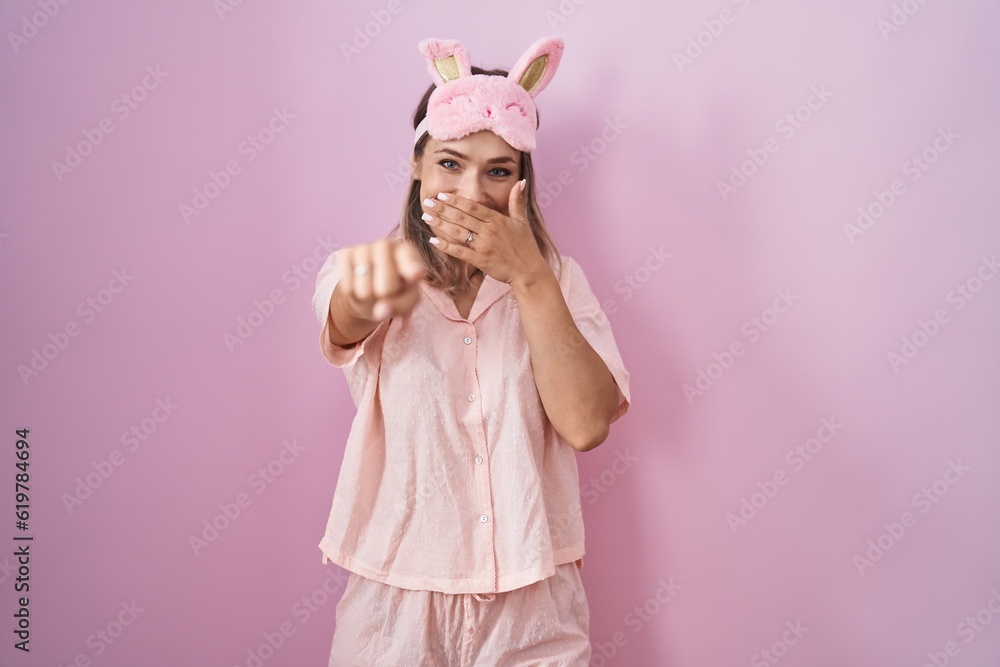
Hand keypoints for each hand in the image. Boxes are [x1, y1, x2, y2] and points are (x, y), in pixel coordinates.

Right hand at [335, 238, 425, 321]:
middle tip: (387, 294)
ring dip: (367, 294)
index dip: (411, 266)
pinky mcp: (346, 253)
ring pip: (364, 276)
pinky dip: (351, 290)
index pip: (408, 257)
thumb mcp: (407, 302)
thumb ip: (401, 306)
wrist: (371, 293)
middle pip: (386, 270)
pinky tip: (357, 288)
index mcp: (407, 252)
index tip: (414, 275)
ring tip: (372, 292)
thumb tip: (382, 310)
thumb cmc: (395, 294)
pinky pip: (347, 278)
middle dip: (387, 290)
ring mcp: (365, 247)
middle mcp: (386, 244)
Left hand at [421, 180, 550, 287]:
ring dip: (440, 224)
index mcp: (497, 220)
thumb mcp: (522, 222)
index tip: (441, 195)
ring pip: (457, 232)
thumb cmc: (526, 247)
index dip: (455, 200)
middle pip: (461, 217)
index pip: (472, 206)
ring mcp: (484, 246)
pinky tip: (433, 240)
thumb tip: (519, 182)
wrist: (529, 272)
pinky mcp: (480, 261)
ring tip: (426, 216)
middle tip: (427, 202)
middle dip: (442, 209)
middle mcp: (489, 231)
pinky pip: (459, 251)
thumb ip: (517, 202)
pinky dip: (445, 245)